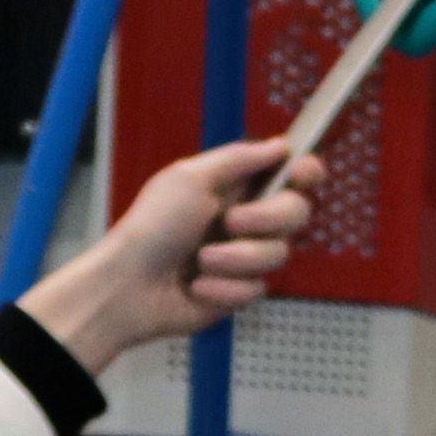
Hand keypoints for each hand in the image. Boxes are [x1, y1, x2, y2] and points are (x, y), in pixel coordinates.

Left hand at [18, 137, 320, 372]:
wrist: (130, 287)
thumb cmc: (152, 228)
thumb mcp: (190, 179)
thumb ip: (239, 160)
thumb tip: (279, 145)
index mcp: (235, 186)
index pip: (288, 173)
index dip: (305, 171)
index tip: (302, 173)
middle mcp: (247, 220)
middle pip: (295, 212)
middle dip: (266, 218)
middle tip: (230, 222)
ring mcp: (245, 256)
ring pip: (278, 254)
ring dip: (236, 258)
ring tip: (200, 262)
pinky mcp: (239, 290)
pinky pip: (256, 288)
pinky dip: (224, 287)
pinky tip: (197, 287)